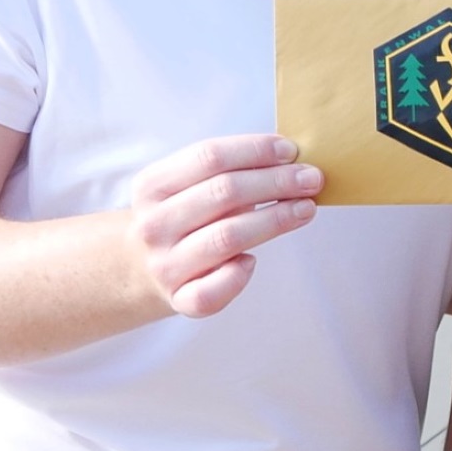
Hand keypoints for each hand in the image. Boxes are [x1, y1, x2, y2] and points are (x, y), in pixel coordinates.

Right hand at [126, 134, 323, 318]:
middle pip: (224, 193)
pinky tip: (252, 260)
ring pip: (228, 237)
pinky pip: (212, 292)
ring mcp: (165, 264)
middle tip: (312, 178)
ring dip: (275, 219)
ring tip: (306, 208)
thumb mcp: (185, 185)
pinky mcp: (179, 299)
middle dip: (276, 181)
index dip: (255, 150)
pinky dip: (237, 276)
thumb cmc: (181, 217)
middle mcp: (154, 224)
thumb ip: (226, 170)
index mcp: (152, 186)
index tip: (291, 151)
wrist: (139, 267)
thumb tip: (289, 160)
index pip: (209, 156)